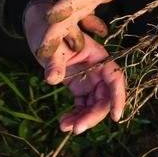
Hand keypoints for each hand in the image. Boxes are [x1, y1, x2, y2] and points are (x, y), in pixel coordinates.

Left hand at [23, 0, 125, 132]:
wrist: (39, 27)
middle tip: (76, 129)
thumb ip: (54, 62)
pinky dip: (75, 116)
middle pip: (104, 97)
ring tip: (64, 127)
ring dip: (83, 119)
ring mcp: (88, 80)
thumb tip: (52, 80)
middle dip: (94, 115)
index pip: (115, 78)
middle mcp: (98, 70)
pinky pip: (82, 106)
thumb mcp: (51, 45)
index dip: (118, 97)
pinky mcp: (78, 87)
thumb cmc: (48, 30)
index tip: (116, 117)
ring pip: (94, 105)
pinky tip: (63, 123)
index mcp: (99, 56)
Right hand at [39, 0, 157, 58]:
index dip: (69, 5)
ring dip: (58, 33)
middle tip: (43, 59)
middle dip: (55, 30)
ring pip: (71, 9)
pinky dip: (69, 26)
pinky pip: (79, 9)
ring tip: (48, 63)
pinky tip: (70, 46)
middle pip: (70, 5)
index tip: (51, 20)